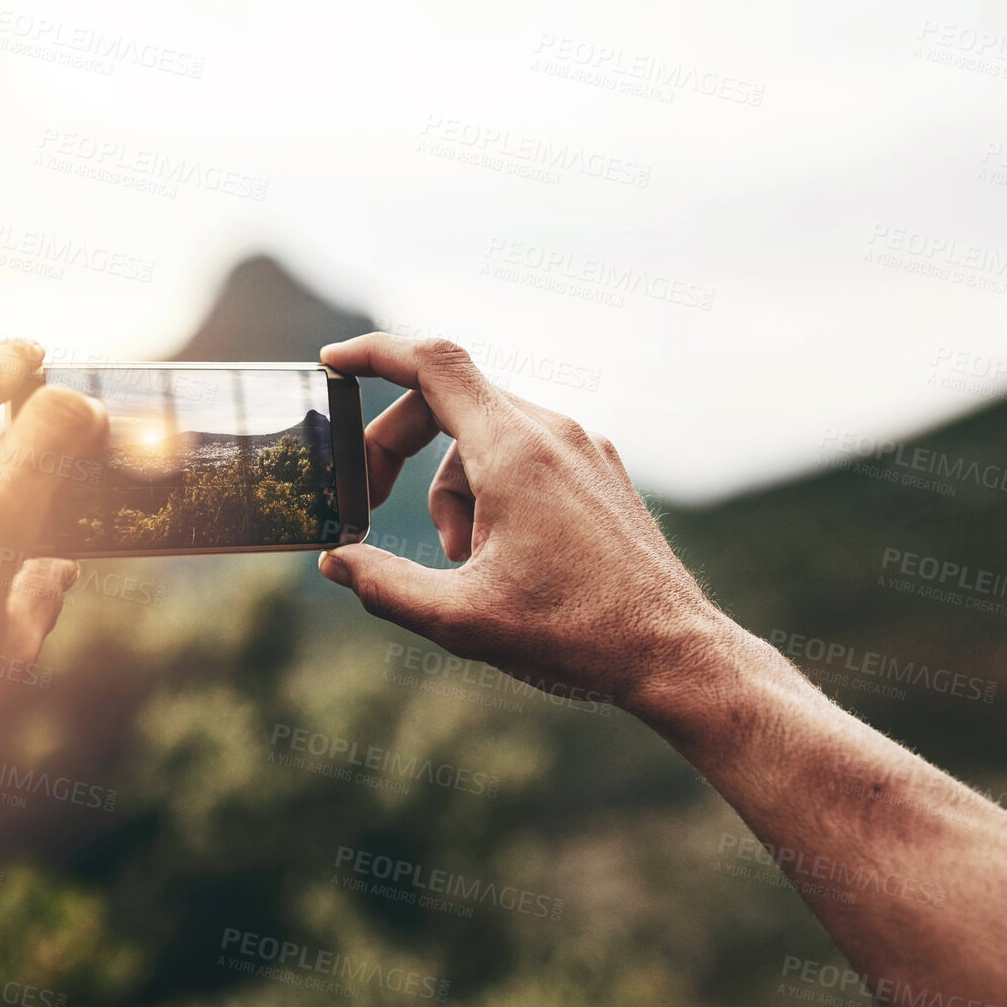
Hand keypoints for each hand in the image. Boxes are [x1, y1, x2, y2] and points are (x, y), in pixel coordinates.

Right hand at [316, 333, 730, 713]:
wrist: (674, 652)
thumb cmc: (574, 636)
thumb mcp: (460, 621)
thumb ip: (384, 586)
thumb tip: (335, 562)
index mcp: (515, 452)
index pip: (432, 364)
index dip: (373, 353)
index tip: (331, 365)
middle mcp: (553, 432)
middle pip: (449, 400)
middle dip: (399, 447)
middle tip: (373, 505)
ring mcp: (584, 446)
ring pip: (485, 434)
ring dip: (452, 486)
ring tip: (466, 561)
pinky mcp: (602, 469)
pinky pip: (526, 452)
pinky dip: (493, 488)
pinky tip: (502, 555)